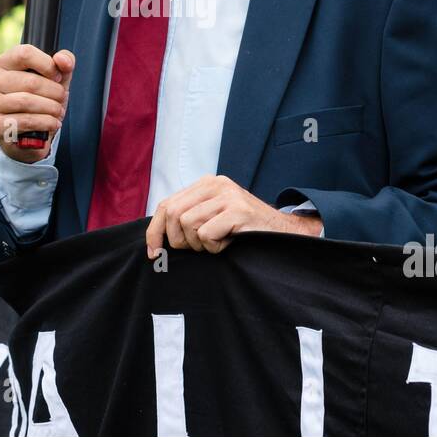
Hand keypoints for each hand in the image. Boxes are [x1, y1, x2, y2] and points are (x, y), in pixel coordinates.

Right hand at [0, 45, 74, 163]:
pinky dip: (46, 122)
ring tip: (58, 112)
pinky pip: (26, 121)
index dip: (48, 65)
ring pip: (27, 101)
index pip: (25, 54)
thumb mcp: (54, 79)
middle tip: (62, 99)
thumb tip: (63, 60)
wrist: (26, 135)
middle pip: (31, 81)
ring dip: (51, 108)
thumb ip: (63, 63)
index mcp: (4, 63)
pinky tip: (53, 123)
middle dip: (54, 92)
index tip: (58, 77)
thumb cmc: (39, 100)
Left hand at [144, 175, 322, 258]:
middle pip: (174, 213)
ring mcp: (228, 196)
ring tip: (218, 242)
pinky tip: (229, 243)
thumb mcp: (213, 216)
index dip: (155, 231)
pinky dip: (215, 247)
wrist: (282, 232)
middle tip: (196, 249)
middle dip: (178, 240)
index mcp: (206, 183)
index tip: (153, 253)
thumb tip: (157, 237)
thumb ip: (189, 217)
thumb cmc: (243, 230)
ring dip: (200, 245)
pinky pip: (207, 234)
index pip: (167, 204)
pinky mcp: (238, 210)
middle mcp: (215, 184)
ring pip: (189, 225)